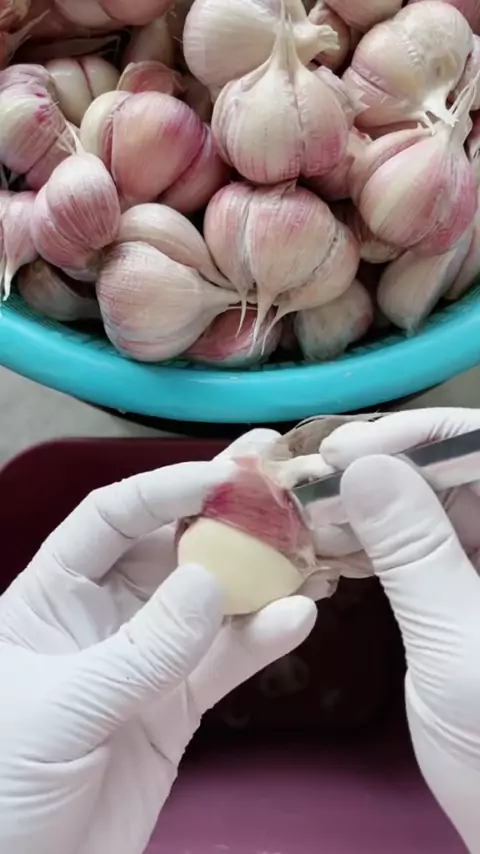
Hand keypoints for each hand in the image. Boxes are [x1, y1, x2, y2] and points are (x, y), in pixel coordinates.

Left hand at [0, 430, 316, 853]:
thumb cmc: (2, 785)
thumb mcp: (62, 709)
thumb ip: (140, 649)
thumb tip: (211, 579)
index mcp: (53, 595)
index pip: (110, 518)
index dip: (163, 488)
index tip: (220, 476)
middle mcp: (105, 614)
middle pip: (169, 546)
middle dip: (222, 512)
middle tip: (277, 474)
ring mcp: (147, 659)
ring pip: (211, 601)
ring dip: (258, 571)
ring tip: (309, 539)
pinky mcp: (178, 705)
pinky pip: (226, 662)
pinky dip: (263, 639)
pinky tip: (298, 617)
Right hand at [321, 409, 479, 851]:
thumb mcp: (458, 646)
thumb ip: (416, 551)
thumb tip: (364, 465)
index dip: (426, 435)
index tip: (354, 446)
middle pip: (456, 472)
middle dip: (387, 463)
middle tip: (316, 471)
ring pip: (431, 506)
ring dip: (371, 500)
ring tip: (310, 504)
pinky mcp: (461, 594)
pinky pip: (418, 546)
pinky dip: (374, 540)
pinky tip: (330, 540)